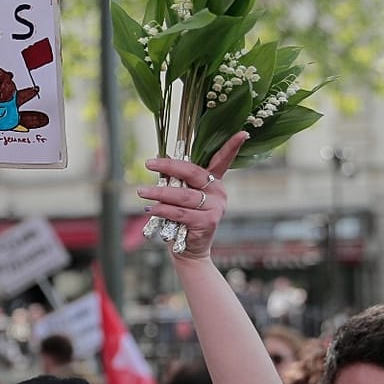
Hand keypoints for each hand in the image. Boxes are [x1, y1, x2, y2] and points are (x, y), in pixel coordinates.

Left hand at [136, 131, 248, 261]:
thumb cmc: (183, 220)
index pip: (223, 160)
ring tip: (141, 191)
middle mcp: (218, 191)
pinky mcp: (208, 221)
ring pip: (182, 195)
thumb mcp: (182, 197)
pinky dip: (163, 210)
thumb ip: (177, 181)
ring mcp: (215, 206)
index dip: (232, 146)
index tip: (242, 133)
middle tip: (149, 163)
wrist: (190, 250)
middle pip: (192, 172)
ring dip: (159, 193)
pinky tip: (151, 208)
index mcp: (213, 181)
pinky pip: (180, 212)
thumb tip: (158, 159)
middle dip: (169, 166)